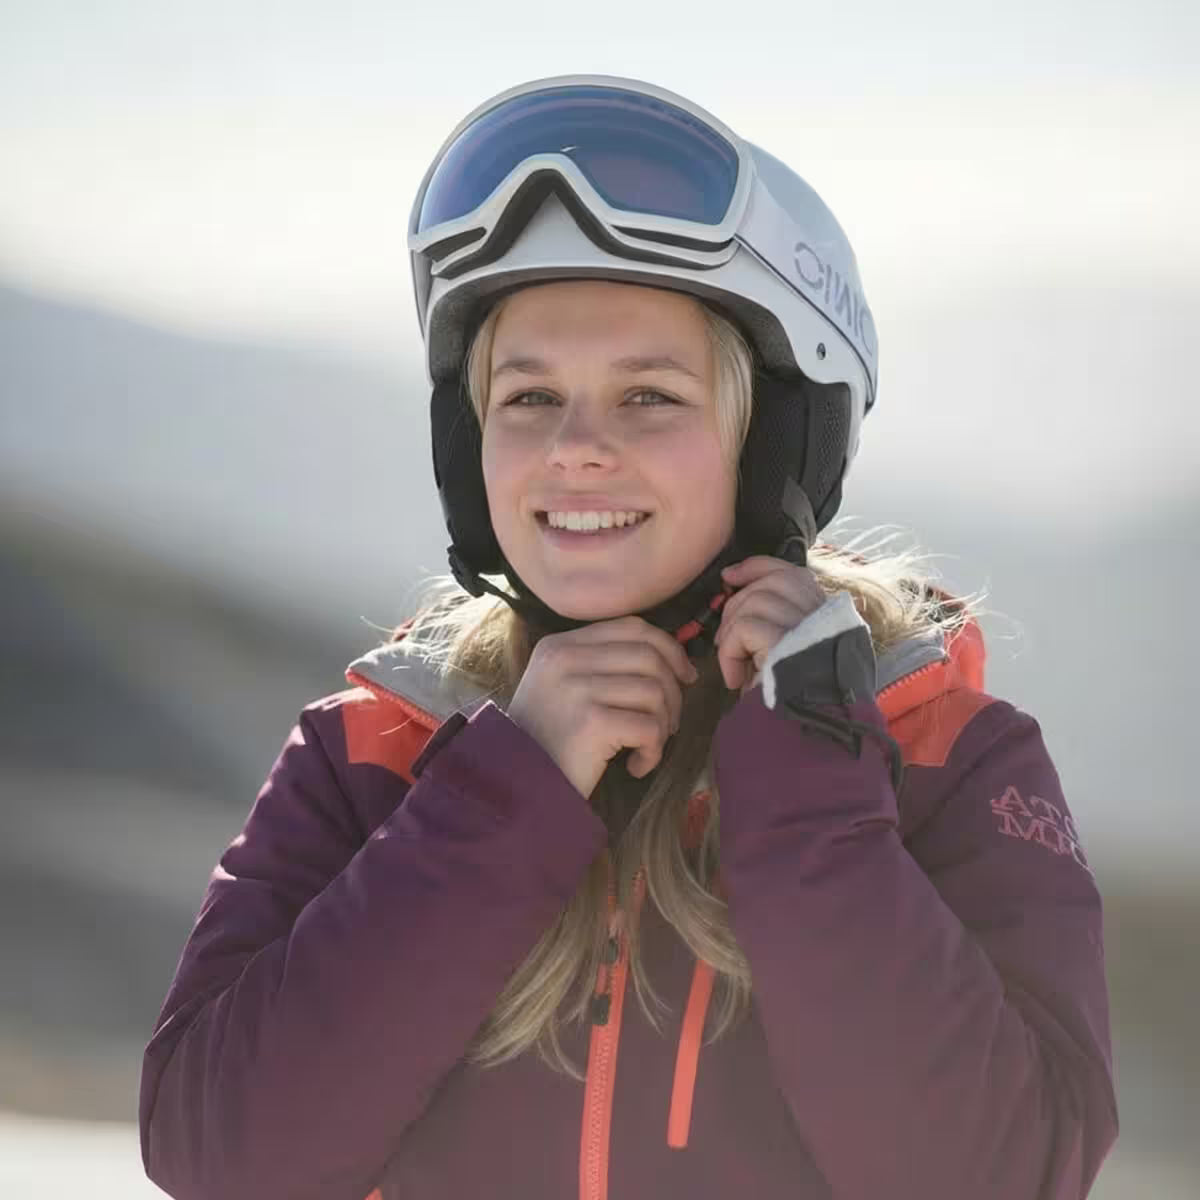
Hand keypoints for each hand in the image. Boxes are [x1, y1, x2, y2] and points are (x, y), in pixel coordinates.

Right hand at [507, 616, 699, 797]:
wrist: (516, 787)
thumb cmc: (547, 742)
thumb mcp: (561, 688)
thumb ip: (600, 664)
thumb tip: (669, 657)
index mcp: (559, 646)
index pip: (632, 628)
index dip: (668, 649)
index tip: (685, 676)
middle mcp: (565, 659)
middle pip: (649, 656)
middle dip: (673, 692)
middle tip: (668, 723)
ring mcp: (577, 688)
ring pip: (654, 692)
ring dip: (662, 726)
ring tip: (646, 748)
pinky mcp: (592, 723)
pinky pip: (649, 727)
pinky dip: (653, 752)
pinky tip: (636, 767)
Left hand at [715, 557, 826, 692]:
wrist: (802, 738)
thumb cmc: (786, 702)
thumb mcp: (778, 655)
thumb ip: (768, 618)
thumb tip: (732, 580)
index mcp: (826, 618)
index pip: (791, 571)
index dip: (757, 567)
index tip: (730, 576)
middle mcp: (824, 619)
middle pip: (771, 583)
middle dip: (736, 606)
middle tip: (726, 642)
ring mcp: (810, 629)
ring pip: (755, 603)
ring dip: (732, 634)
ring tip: (734, 665)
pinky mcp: (790, 644)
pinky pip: (744, 629)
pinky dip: (730, 653)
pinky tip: (735, 679)